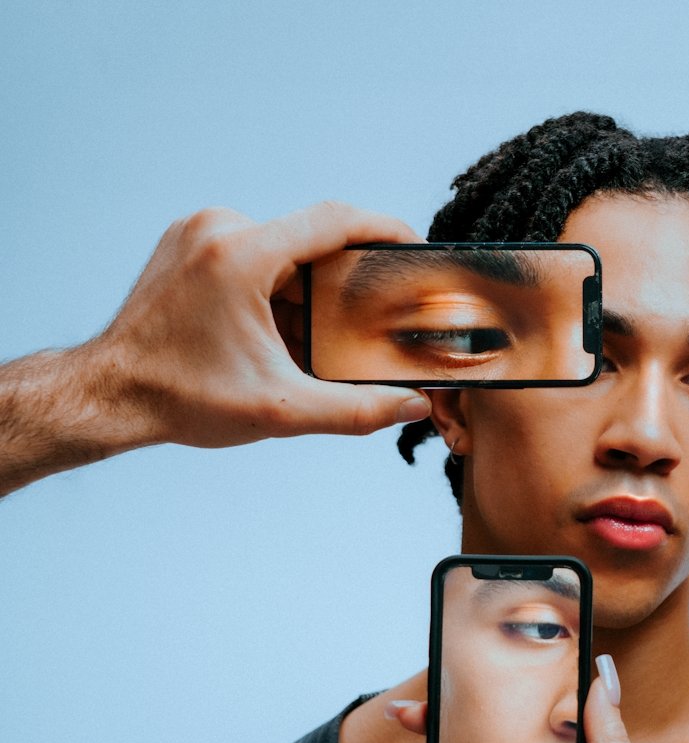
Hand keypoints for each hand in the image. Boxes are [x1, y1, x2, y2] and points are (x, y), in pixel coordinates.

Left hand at [0, 202, 431, 494]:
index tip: (414, 246)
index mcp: (242, 256)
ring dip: (308, 287)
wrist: (109, 394)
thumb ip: (356, 410)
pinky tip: (277, 328)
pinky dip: (277, 285)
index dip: (384, 230)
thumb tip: (411, 404)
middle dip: (343, 279)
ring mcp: (199, 231)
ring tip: (312, 337)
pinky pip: (255, 250)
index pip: (335, 220)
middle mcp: (219, 229)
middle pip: (311, 239)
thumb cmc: (180, 398)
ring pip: (284, 247)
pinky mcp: (189, 242)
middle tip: (364, 318)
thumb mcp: (281, 411)